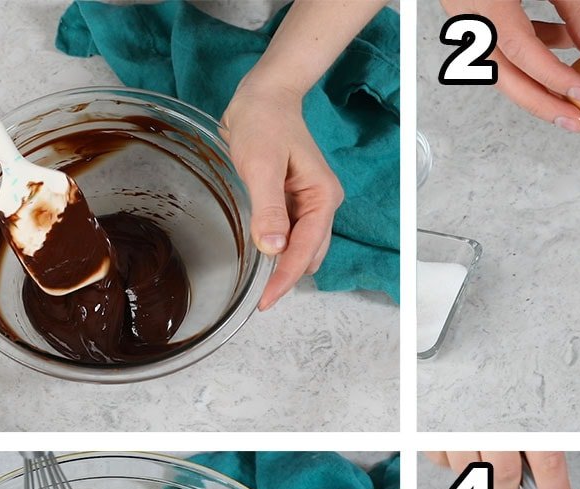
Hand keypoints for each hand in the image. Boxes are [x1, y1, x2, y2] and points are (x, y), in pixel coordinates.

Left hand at [222, 80, 343, 310]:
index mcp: (323, 198)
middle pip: (309, 255)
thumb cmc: (264, 123)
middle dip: (287, 277)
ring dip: (283, 266)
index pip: (306, 249)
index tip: (265, 301)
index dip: (286, 278)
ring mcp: (309, 204)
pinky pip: (290, 236)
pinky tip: (259, 256)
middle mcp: (322, 204)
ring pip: (301, 249)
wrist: (263, 96)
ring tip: (257, 284)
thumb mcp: (262, 164)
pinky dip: (277, 250)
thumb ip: (269, 208)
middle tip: (258, 299)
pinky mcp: (294, 202)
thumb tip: (274, 249)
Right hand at [440, 0, 579, 131]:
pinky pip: (505, 46)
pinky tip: (565, 44)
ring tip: (578, 86)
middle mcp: (471, 18)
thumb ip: (575, 5)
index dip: (557, 77)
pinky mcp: (475, 19)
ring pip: (504, 68)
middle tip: (579, 121)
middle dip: (545, 104)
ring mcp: (468, 21)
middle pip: (506, 78)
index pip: (524, 52)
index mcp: (487, 3)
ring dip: (542, 80)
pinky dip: (536, 51)